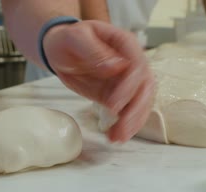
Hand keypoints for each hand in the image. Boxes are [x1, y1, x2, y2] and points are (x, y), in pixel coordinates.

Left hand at [43, 20, 155, 141]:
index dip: (128, 88)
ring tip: (117, 139)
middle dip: (135, 111)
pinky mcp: (119, 95)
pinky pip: (127, 111)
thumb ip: (95, 51)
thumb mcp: (75, 38)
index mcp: (125, 44)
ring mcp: (127, 80)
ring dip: (132, 123)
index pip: (137, 67)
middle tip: (120, 130)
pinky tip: (113, 137)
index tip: (113, 106)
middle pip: (145, 88)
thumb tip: (117, 66)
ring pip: (140, 103)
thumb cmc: (68, 39)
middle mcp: (132, 62)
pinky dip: (123, 125)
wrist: (61, 49)